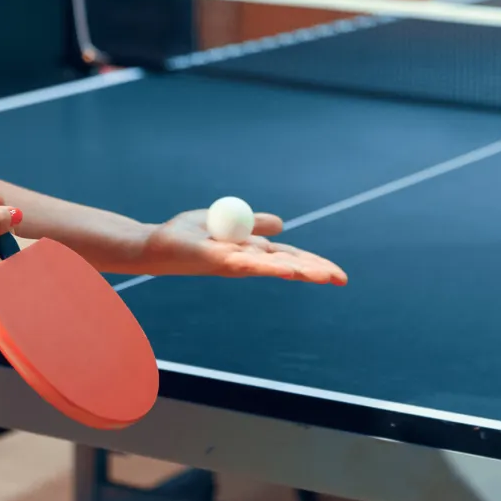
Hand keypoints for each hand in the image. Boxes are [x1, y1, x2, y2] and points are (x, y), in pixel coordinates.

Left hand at [138, 210, 348, 284]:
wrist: (158, 242)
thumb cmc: (190, 235)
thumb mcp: (230, 221)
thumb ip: (254, 224)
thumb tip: (281, 225)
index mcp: (253, 252)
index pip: (291, 259)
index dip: (314, 265)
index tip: (338, 275)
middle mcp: (248, 262)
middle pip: (289, 267)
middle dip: (315, 271)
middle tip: (341, 279)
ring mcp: (236, 264)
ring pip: (275, 267)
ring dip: (300, 271)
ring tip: (323, 276)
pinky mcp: (219, 262)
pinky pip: (248, 264)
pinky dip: (269, 267)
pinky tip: (287, 271)